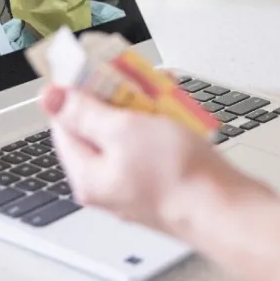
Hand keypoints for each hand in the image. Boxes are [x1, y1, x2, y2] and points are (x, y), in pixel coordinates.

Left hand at [40, 86, 274, 233]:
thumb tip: (50, 99)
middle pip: (98, 130)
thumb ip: (84, 113)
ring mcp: (136, 187)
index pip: (64, 125)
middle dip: (115, 97)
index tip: (92, 68)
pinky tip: (178, 113)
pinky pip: (152, 148)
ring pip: (128, 136)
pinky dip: (161, 126)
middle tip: (132, 76)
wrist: (229, 212)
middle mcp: (108, 186)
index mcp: (88, 176)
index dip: (75, 92)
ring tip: (162, 90)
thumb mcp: (123, 130)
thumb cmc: (179, 177)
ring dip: (142, 108)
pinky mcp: (163, 185)